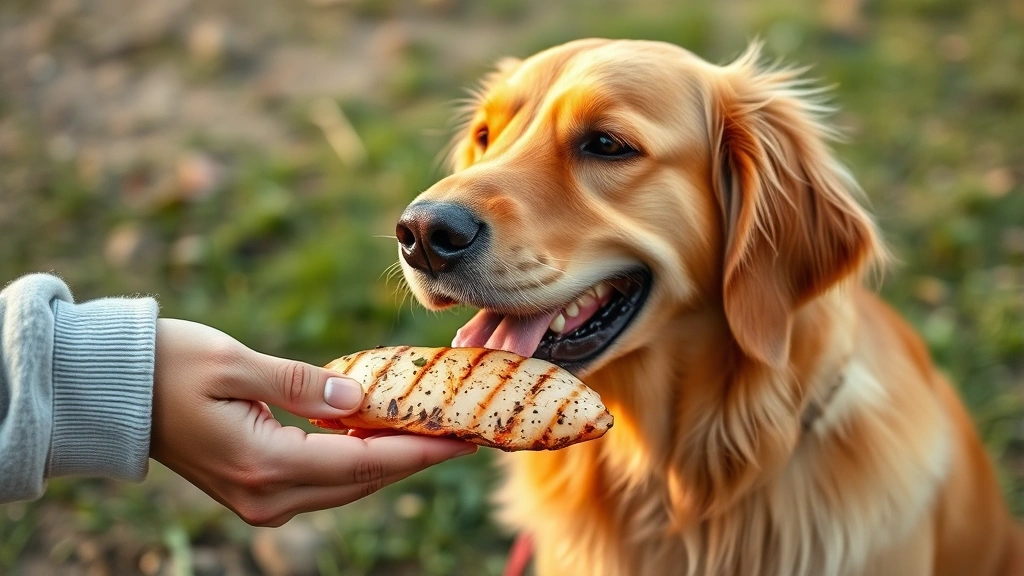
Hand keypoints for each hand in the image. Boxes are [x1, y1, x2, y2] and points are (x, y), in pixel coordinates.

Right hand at [149, 319, 476, 525]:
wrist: (110, 391)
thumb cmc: (167, 365)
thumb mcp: (235, 362)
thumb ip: (303, 385)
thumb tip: (361, 401)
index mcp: (264, 465)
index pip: (364, 464)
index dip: (420, 451)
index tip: (465, 438)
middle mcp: (267, 496)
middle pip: (363, 481)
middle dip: (417, 457)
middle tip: (466, 432)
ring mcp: (260, 499)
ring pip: (347, 484)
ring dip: (392, 459)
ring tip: (438, 432)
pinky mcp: (256, 488)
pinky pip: (324, 479)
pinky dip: (359, 458)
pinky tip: (386, 434)